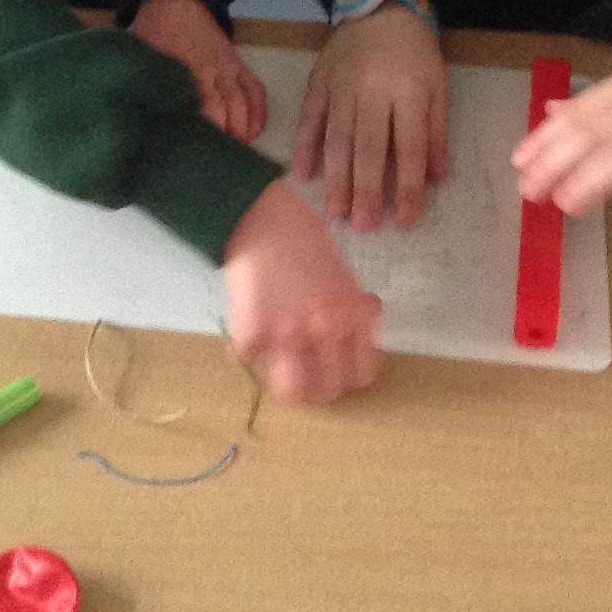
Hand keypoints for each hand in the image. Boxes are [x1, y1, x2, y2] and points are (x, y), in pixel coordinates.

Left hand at [128, 0, 266, 143]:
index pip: (202, 104)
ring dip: (242, 129)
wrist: (178, 1)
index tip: (197, 152)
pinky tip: (253, 132)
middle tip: (215, 162)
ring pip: (243, 102)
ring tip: (235, 153)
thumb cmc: (155, 31)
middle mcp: (212, 70)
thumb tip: (130, 112)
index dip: (205, 128)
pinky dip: (258, 112)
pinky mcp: (239, 66)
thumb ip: (140, 79)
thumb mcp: (140, 51)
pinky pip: (255, 90)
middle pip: (226, 108)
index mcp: (187, 68)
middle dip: (225, 137)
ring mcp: (229, 68)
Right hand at [221, 180, 381, 402]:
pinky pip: (252, 365)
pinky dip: (253, 355)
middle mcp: (322, 332)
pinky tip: (255, 332)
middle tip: (312, 369)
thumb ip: (350, 312)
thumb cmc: (305, 239)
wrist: (260, 219)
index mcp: (350, 316)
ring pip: (293, 392)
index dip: (351, 373)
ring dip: (290, 381)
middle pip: (328, 390)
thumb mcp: (343, 277)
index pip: (362, 374)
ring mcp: (284, 338)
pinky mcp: (249, 338)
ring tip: (283, 366)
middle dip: (322, 383)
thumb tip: (359, 338)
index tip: (342, 366)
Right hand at [292, 5, 447, 228]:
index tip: (403, 218)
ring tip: (335, 211)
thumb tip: (434, 178)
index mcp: (409, 92)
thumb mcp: (437, 86)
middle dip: (366, 189)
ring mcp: (342, 86)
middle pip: (369, 147)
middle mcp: (373, 91)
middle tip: (363, 224)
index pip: (410, 147)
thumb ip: (435, 132)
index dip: (407, 185)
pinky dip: (304, 146)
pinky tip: (302, 173)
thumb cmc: (414, 53)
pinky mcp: (319, 81)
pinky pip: (310, 117)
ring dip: (335, 177)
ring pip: (337, 137)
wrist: (379, 8)